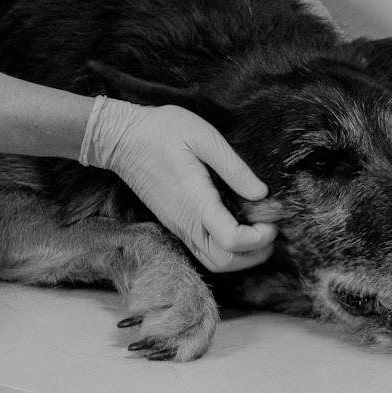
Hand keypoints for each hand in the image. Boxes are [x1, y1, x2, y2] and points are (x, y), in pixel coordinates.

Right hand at [80, 96, 277, 272]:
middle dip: (256, 253)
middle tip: (269, 228)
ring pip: (214, 261)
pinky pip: (203, 251)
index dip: (259, 237)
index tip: (271, 217)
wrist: (120, 138)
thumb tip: (261, 193)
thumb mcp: (202, 136)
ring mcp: (178, 225)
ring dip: (242, 256)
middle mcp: (185, 221)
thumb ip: (233, 167)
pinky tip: (235, 225)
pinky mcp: (175, 224)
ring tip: (257, 231)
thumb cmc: (161, 131)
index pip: (231, 240)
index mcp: (195, 199)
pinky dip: (226, 250)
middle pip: (225, 262)